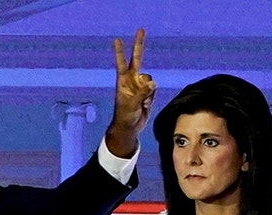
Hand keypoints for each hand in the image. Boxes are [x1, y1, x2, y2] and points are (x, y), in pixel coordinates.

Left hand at [105, 28, 155, 158]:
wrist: (130, 127)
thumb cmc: (125, 115)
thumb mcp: (132, 104)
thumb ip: (142, 92)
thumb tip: (153, 82)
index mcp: (123, 81)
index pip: (122, 62)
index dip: (120, 52)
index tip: (117, 40)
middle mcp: (131, 79)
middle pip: (137, 58)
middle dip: (139, 45)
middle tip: (141, 29)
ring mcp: (139, 85)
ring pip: (150, 79)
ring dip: (149, 91)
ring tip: (142, 103)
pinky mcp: (147, 92)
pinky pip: (154, 89)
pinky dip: (152, 97)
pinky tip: (145, 105)